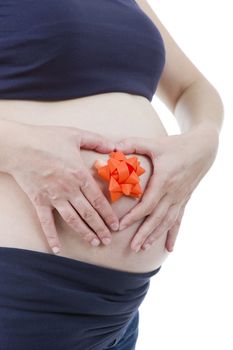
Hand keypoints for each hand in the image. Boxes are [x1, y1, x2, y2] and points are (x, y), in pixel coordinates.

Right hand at [7, 123, 118, 253]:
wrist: (19, 146)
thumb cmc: (47, 138)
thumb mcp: (75, 134)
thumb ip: (97, 140)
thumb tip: (114, 146)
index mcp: (79, 175)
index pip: (98, 199)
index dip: (108, 214)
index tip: (116, 225)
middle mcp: (69, 189)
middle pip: (89, 213)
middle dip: (100, 228)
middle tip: (108, 240)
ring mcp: (53, 197)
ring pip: (73, 220)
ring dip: (85, 233)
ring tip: (94, 243)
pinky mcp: (39, 202)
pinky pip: (46, 223)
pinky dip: (52, 237)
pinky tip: (57, 250)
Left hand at [115, 124, 218, 251]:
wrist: (202, 149)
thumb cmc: (176, 146)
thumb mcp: (155, 143)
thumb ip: (134, 144)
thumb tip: (113, 147)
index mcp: (164, 181)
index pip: (147, 204)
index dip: (134, 217)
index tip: (120, 226)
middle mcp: (173, 193)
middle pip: (157, 218)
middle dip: (144, 234)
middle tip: (132, 247)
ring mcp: (180, 198)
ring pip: (167, 222)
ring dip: (155, 236)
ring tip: (143, 248)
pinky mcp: (184, 200)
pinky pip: (179, 220)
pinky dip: (173, 235)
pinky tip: (169, 248)